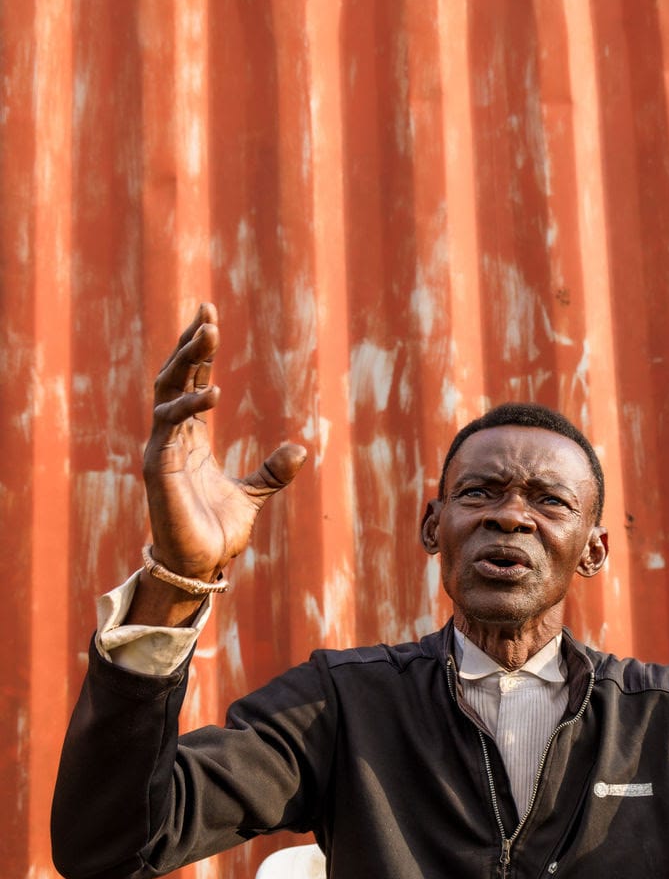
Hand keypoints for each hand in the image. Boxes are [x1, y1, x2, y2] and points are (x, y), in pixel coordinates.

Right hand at [140, 302, 305, 583]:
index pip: (192, 382)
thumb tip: (301, 448)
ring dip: (186, 361)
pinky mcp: (157, 468)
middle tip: (207, 311)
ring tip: (208, 333)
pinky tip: (213, 391)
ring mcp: (161, 450)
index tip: (209, 316)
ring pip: (167, 392)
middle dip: (190, 344)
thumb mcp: (254, 495)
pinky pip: (169, 427)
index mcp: (191, 439)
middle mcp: (172, 438)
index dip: (199, 351)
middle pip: (175, 377)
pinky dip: (189, 407)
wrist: (202, 567)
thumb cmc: (218, 532)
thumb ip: (273, 472)